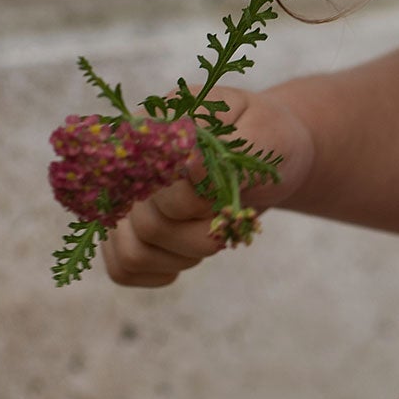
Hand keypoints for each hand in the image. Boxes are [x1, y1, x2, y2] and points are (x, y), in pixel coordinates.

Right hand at [99, 84, 316, 290]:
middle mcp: (131, 163)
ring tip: (212, 238)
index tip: (226, 194)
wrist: (273, 155)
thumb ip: (228, 152)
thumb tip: (187, 164)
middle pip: (145, 224)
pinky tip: (188, 254)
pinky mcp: (130, 229)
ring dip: (182, 256)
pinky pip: (124, 268)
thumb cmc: (270, 141)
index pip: (152, 179)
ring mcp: (126, 198)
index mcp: (158, 127)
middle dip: (199, 234)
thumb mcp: (266, 138)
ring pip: (134, 253)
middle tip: (227, 220)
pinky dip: (160, 271)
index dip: (195, 200)